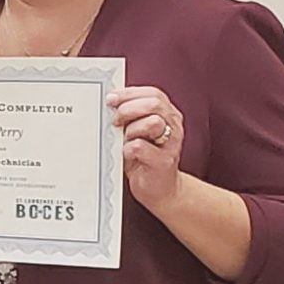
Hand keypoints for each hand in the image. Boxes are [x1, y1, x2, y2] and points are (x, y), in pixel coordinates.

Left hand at [112, 85, 186, 212]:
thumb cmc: (143, 159)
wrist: (159, 189)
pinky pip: (140, 147)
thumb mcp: (135, 132)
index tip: (111, 99)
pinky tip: (126, 155)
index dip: (130, 93)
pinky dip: (128, 149)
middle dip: (128, 109)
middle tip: (114, 120)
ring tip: (124, 140)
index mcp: (167, 115)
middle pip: (154, 104)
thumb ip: (129, 117)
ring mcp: (171, 144)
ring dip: (131, 130)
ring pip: (152, 123)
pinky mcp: (163, 162)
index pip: (153, 94)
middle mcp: (173, 126)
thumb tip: (110, 101)